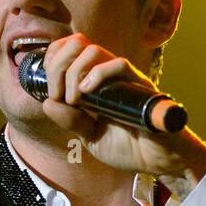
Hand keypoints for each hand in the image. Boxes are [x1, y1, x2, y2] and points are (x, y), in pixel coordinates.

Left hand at [38, 33, 205, 188]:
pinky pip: (118, 65)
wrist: (158, 161)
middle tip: (59, 95)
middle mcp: (106, 74)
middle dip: (58, 66)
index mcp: (92, 81)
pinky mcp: (139, 85)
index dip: (52, 61)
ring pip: (92, 51)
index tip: (50, 89)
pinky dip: (97, 74)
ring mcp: (123, 78)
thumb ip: (71, 121)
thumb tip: (47, 103)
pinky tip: (87, 93)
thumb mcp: (90, 137)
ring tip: (74, 99)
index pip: (67, 50)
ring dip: (74, 72)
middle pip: (76, 44)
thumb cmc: (129, 147)